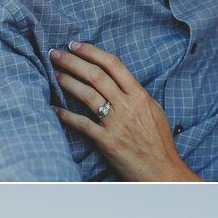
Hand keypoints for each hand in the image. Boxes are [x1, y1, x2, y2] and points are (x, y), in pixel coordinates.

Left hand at [50, 44, 196, 181]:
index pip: (113, 65)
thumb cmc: (159, 143)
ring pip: (87, 94)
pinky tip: (54, 109)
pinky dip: (65, 115)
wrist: (163, 172)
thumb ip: (136, 96)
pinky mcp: (107, 141)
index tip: (75, 45)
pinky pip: (82, 124)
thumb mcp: (154, 112)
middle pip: (96, 75)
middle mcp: (128, 106)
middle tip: (55, 53)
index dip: (91, 51)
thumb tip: (119, 82)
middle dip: (72, 61)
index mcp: (140, 95)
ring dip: (67, 81)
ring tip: (54, 74)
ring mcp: (117, 123)